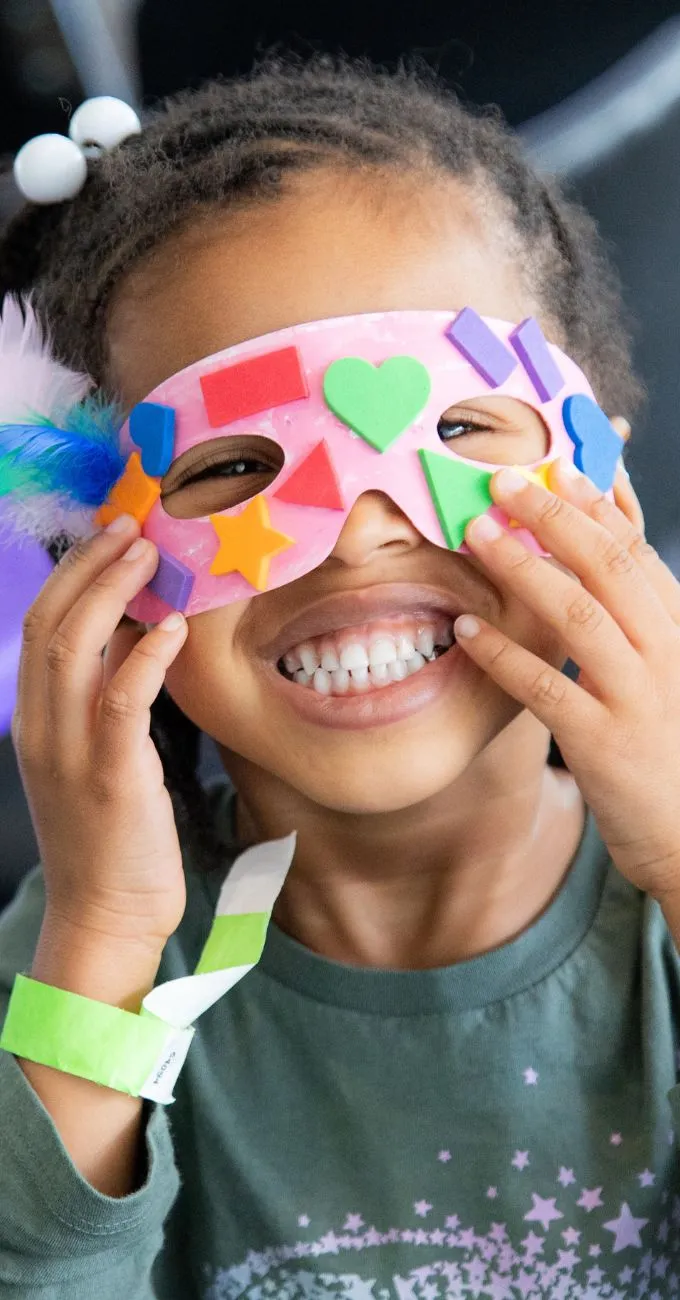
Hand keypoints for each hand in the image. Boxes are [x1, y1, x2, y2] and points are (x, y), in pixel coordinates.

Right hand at [11, 517, 189, 952]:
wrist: (104, 918)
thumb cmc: (110, 836)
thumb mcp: (96, 757)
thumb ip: (105, 699)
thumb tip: (136, 637)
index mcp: (35, 720)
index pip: (39, 626)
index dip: (72, 573)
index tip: (110, 535)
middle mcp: (42, 728)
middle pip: (51, 624)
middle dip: (90, 566)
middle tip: (133, 527)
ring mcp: (71, 752)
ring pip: (75, 649)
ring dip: (113, 592)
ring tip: (150, 555)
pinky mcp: (111, 777)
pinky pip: (121, 701)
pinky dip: (145, 657)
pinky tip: (171, 628)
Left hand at [453, 453, 679, 902]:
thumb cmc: (669, 743)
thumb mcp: (667, 667)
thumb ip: (638, 609)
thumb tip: (605, 540)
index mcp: (678, 628)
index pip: (637, 551)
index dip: (596, 504)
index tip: (556, 464)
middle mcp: (666, 652)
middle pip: (608, 567)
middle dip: (553, 517)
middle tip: (502, 483)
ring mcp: (637, 696)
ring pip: (580, 615)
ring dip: (524, 569)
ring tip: (477, 535)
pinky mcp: (604, 741)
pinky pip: (546, 686)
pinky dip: (504, 653)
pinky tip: (467, 627)